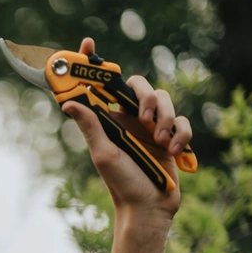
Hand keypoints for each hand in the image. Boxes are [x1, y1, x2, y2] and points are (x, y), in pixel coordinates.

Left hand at [64, 37, 189, 222]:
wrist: (148, 209)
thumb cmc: (121, 184)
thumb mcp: (103, 153)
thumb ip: (91, 126)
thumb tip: (68, 102)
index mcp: (111, 121)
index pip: (103, 87)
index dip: (96, 65)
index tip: (87, 43)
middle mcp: (131, 120)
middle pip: (142, 86)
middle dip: (148, 97)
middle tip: (145, 118)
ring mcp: (154, 128)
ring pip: (167, 100)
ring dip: (166, 118)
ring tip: (160, 141)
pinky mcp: (174, 138)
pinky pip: (183, 122)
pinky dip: (181, 134)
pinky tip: (173, 151)